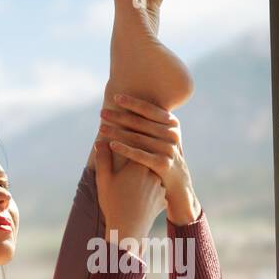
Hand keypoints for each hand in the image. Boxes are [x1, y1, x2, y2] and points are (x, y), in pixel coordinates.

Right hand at [93, 140, 165, 245]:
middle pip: (146, 163)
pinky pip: (157, 192)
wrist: (127, 230)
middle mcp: (153, 173)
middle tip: (130, 166)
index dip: (130, 148)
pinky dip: (151, 193)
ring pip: (153, 177)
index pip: (137, 149)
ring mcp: (160, 187)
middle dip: (140, 163)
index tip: (125, 148)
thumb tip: (100, 141)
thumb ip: (103, 159)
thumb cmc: (113, 203)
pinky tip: (143, 197)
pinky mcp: (163, 200)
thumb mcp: (104, 180)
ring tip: (137, 183)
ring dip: (148, 178)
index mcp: (139, 165)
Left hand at [95, 93, 195, 220]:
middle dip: (119, 117)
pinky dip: (124, 149)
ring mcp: (168, 149)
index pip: (149, 109)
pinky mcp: (163, 164)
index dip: (132, 103)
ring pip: (137, 138)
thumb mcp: (163, 135)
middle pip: (140, 123)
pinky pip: (139, 155)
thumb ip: (152, 121)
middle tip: (102, 113)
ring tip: (101, 128)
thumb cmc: (164, 153)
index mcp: (172, 123)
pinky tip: (111, 145)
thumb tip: (133, 102)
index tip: (116, 98)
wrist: (177, 181)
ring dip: (117, 132)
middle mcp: (172, 134)